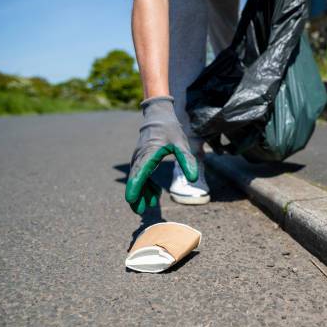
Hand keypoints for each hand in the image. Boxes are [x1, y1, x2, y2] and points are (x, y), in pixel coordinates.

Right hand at [125, 96, 197, 213]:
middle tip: (140, 212)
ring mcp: (138, 159)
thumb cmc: (170, 129)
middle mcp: (139, 158)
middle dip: (136, 197)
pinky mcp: (141, 159)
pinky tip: (155, 194)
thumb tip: (194, 179)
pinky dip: (145, 186)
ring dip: (142, 193)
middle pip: (134, 181)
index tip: (132, 201)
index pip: (138, 175)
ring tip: (149, 206)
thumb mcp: (181, 144)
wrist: (158, 115)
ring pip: (136, 180)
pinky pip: (140, 175)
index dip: (135, 189)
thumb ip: (187, 161)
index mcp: (148, 155)